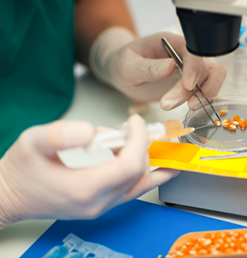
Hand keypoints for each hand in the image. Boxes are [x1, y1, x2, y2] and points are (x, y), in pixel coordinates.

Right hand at [0, 115, 178, 227]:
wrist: (11, 196)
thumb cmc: (21, 171)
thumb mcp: (32, 142)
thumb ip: (60, 134)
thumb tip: (91, 133)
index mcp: (84, 188)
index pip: (129, 165)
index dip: (138, 140)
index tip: (134, 122)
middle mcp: (98, 202)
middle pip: (139, 174)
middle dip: (141, 145)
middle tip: (130, 128)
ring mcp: (102, 207)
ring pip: (141, 184)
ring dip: (144, 159)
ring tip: (132, 139)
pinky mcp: (103, 204)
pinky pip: (134, 191)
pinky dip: (144, 173)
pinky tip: (149, 160)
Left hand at [90, 29, 225, 109]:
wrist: (121, 73)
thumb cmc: (122, 63)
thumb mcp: (128, 65)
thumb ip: (148, 67)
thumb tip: (170, 66)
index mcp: (170, 42)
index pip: (192, 50)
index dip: (194, 68)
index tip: (187, 86)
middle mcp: (184, 54)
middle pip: (205, 68)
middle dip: (194, 89)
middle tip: (171, 103)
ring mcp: (189, 69)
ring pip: (211, 79)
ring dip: (202, 96)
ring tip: (182, 107)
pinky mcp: (189, 84)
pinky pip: (205, 90)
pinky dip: (202, 101)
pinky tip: (187, 108)